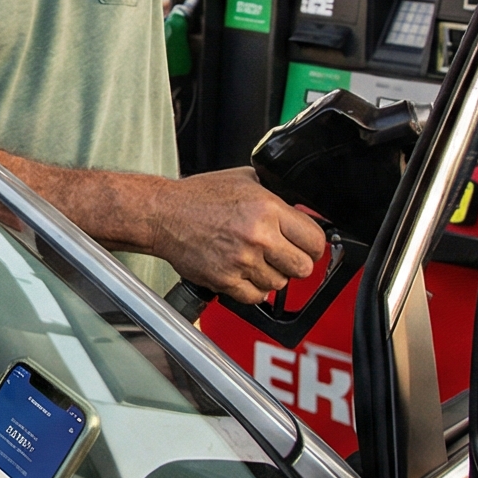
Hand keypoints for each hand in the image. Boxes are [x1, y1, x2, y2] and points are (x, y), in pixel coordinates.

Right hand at [138, 169, 328, 303]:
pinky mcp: (225, 280)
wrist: (163, 215)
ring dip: (272, 276)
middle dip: (296, 262)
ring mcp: (241, 261)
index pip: (314, 239)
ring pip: (279, 284)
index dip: (313, 244)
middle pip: (303, 267)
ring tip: (256, 261)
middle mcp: (258, 236)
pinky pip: (255, 297)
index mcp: (267, 209)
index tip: (306, 246)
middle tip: (284, 256)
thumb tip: (302, 208)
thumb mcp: (245, 180)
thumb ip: (276, 195)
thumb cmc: (199, 197)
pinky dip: (253, 289)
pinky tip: (244, 273)